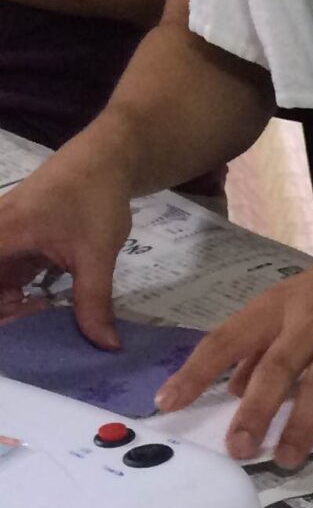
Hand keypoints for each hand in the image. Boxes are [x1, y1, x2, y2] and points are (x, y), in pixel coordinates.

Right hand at [0, 149, 132, 346]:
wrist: (104, 161)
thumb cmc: (94, 200)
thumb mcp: (95, 256)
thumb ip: (94, 302)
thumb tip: (107, 346)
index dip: (0, 309)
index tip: (21, 319)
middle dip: (5, 312)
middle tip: (36, 326)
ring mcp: (4, 240)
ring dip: (11, 305)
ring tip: (42, 318)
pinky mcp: (18, 242)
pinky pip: (8, 274)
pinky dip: (20, 293)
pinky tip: (44, 307)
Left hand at [158, 226, 312, 466]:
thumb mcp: (296, 300)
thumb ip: (264, 343)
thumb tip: (231, 387)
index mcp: (278, 307)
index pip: (227, 340)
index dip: (196, 372)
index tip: (168, 403)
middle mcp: (309, 322)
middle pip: (275, 369)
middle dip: (254, 411)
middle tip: (238, 449)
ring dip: (302, 425)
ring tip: (287, 460)